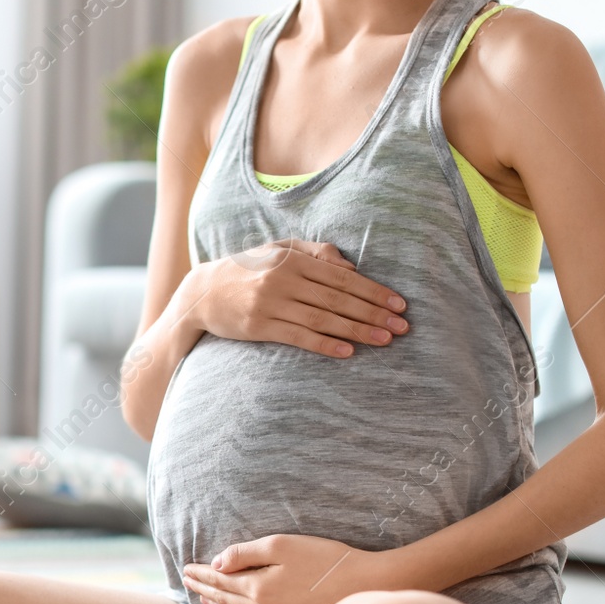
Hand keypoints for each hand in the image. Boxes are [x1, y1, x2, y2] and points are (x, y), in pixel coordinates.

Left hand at [182, 535, 405, 603]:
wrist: (369, 587)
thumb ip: (246, 553)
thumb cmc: (327, 560)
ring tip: (205, 600)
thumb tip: (217, 562)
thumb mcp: (284, 545)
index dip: (201, 574)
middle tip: (187, 582)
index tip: (186, 569)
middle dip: (204, 590)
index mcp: (257, 588)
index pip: (220, 581)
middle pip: (225, 600)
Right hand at [185, 239, 408, 357]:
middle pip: (338, 298)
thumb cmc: (248, 270)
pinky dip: (325, 345)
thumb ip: (314, 252)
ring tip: (384, 340)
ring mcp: (270, 304)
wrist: (202, 293)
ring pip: (323, 319)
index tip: (399, 304)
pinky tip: (347, 352)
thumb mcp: (278, 250)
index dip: (373, 291)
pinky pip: (298, 337)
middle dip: (373, 313)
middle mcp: (282, 279)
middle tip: (402, 326)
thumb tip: (350, 266)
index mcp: (291, 259)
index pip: (342, 277)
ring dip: (357, 331)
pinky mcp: (259, 327)